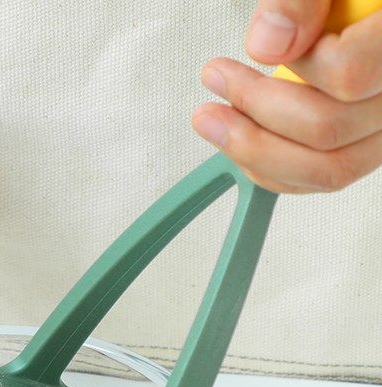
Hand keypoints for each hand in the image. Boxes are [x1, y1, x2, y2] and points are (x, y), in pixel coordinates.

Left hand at [192, 0, 381, 192]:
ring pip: (327, 169)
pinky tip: (242, 140)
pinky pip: (322, 178)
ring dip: (256, 151)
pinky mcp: (365, 146)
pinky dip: (273, 168)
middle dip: (255, 113)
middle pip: (328, 130)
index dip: (295, 67)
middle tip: (214, 80)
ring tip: (214, 120)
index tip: (260, 52)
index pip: (349, 74)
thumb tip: (267, 45)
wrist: (366, 8)